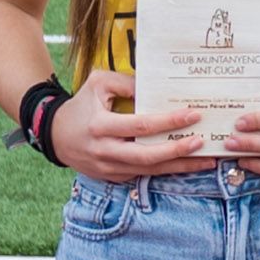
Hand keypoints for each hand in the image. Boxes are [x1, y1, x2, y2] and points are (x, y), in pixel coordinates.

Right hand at [53, 69, 200, 181]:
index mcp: (100, 126)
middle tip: (202, 142)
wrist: (54, 135)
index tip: (192, 115)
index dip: (168, 122)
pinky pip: (143, 175)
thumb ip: (126, 82)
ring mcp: (109, 167)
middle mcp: (105, 150)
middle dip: (177, 150)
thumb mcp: (98, 84)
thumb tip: (156, 87)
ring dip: (179, 167)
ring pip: (149, 171)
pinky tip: (187, 165)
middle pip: (146, 156)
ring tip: (206, 160)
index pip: (140, 125)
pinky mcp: (113, 177)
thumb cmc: (80, 105)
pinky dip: (166, 171)